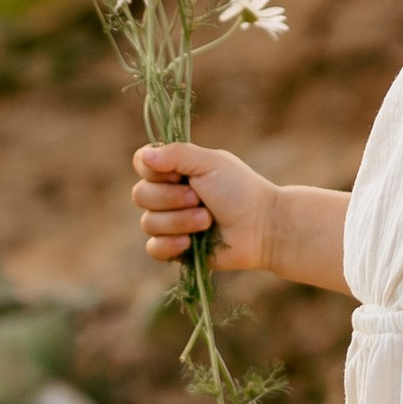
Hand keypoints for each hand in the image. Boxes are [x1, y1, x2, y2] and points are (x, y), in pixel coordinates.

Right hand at [132, 141, 280, 276]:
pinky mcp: (175, 249)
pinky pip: (153, 248)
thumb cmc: (239, 189)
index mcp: (175, 169)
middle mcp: (168, 194)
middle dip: (170, 198)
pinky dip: (170, 244)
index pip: (141, 163)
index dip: (154, 171)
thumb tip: (144, 157)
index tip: (179, 174)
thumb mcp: (210, 163)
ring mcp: (170, 222)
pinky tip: (190, 242)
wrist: (262, 227)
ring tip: (207, 220)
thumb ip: (176, 154)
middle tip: (199, 198)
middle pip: (140, 195)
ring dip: (179, 221)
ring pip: (148, 223)